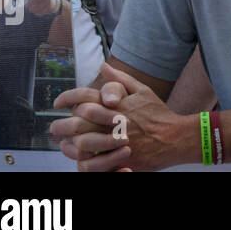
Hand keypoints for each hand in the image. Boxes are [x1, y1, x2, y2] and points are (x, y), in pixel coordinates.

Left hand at [55, 64, 191, 171]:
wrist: (176, 138)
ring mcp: (117, 142)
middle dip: (61, 125)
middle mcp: (115, 121)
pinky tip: (78, 157)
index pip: (84, 98)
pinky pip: (93, 163)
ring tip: (63, 144)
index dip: (66, 99)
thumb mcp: (143, 91)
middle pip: (78, 123)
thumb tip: (104, 66)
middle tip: (54, 127)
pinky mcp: (120, 159)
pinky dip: (81, 161)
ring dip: (68, 144)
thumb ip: (120, 80)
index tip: (57, 103)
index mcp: (118, 104)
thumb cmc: (159, 113)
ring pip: (82, 144)